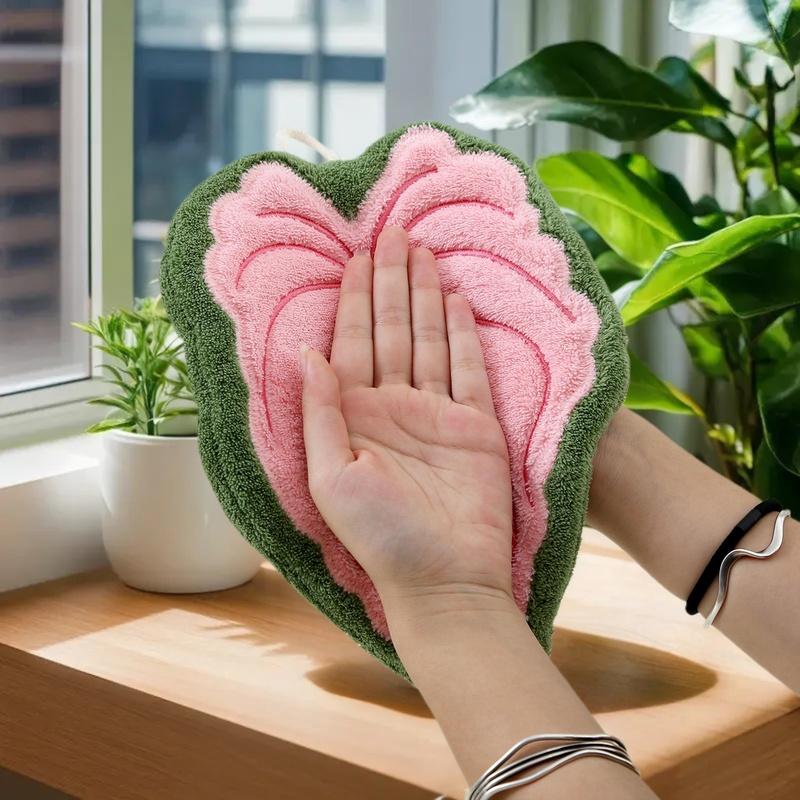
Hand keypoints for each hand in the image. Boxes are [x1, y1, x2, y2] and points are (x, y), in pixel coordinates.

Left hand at [300, 227, 513, 618]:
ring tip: (421, 252)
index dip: (353, 298)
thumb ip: (321, 412)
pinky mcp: (475, 426)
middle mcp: (393, 407)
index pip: (351, 342)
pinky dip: (462, 334)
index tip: (355, 255)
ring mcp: (436, 414)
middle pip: (390, 329)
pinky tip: (454, 300)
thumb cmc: (381, 538)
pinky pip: (468, 369)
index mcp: (354, 415)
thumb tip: (306, 353)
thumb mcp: (331, 476)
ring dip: (423, 296)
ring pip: (428, 339)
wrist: (445, 578)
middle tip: (392, 232)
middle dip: (389, 281)